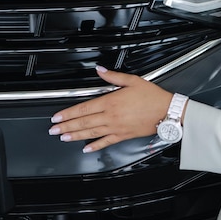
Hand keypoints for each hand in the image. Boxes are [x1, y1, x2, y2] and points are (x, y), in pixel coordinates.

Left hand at [48, 66, 173, 152]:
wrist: (167, 111)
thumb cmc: (152, 96)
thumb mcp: (133, 81)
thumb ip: (113, 77)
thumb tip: (100, 70)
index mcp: (111, 101)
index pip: (84, 108)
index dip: (69, 113)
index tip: (58, 116)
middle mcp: (111, 116)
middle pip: (84, 122)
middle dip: (66, 126)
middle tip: (53, 130)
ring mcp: (116, 127)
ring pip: (91, 133)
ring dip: (76, 136)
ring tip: (64, 137)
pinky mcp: (123, 135)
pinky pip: (106, 142)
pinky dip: (95, 146)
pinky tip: (86, 149)